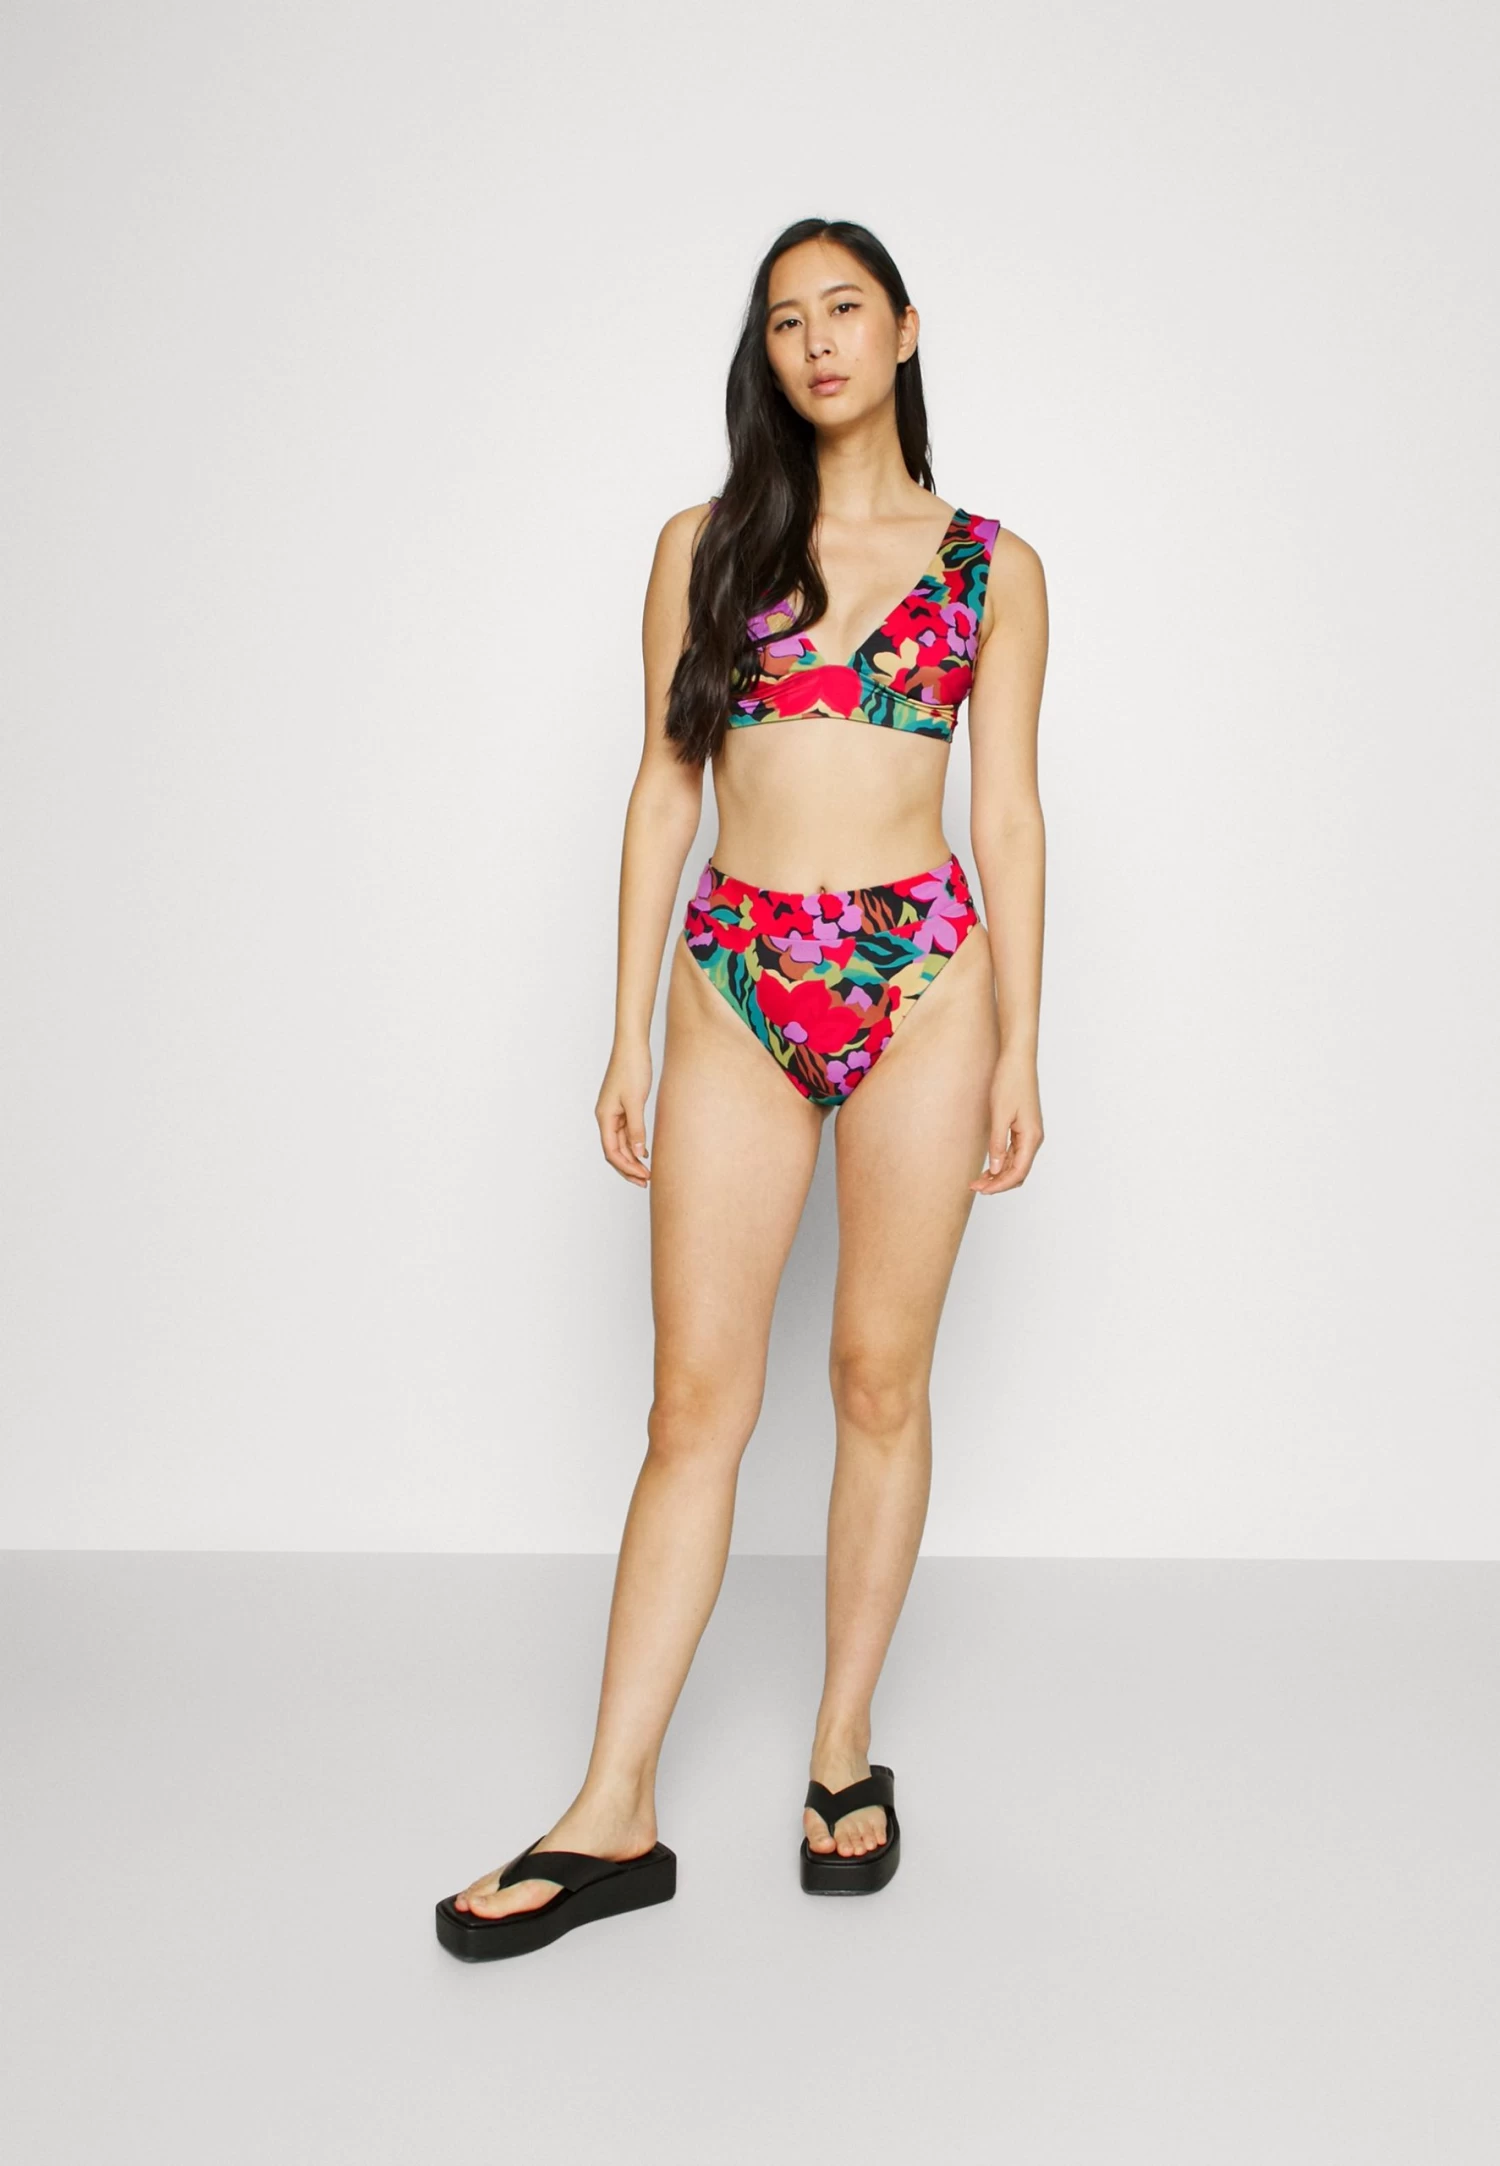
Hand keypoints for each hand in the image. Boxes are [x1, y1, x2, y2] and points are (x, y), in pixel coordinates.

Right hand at [596, 1041, 653, 1186]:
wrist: (632, 1045)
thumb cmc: (632, 1068)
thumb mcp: (635, 1101)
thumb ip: (636, 1129)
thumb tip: (637, 1153)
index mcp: (604, 1116)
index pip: (611, 1151)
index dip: (626, 1167)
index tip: (642, 1177)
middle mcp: (606, 1117)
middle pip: (614, 1151)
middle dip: (628, 1168)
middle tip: (646, 1181)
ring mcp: (614, 1112)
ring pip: (620, 1143)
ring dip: (632, 1158)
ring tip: (647, 1172)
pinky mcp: (623, 1106)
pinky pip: (626, 1132)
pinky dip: (634, 1145)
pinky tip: (645, 1152)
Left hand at [970, 1054, 1042, 1194]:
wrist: (1017, 1059)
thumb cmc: (1009, 1081)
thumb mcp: (999, 1115)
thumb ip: (998, 1144)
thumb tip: (996, 1170)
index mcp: (1031, 1137)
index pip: (1018, 1172)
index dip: (1000, 1185)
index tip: (981, 1190)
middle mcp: (1034, 1138)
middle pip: (1019, 1172)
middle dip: (998, 1183)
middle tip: (974, 1187)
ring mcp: (1029, 1133)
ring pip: (1016, 1164)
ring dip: (999, 1174)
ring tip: (978, 1180)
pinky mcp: (1023, 1127)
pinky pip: (1015, 1153)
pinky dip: (1002, 1162)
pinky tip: (988, 1165)